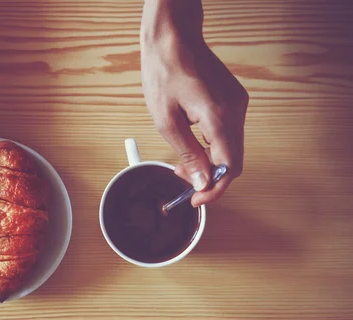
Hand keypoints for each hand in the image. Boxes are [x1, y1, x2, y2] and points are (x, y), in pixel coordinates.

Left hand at [140, 0, 247, 205]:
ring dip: (209, 161)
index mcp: (219, 117)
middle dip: (209, 177)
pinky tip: (191, 143)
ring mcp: (237, 103)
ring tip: (181, 162)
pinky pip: (227, 133)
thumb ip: (187, 153)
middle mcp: (235, 110)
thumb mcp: (166, 120)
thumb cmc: (164, 72)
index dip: (215, 190)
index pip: (229, 168)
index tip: (196, 200)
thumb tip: (202, 181)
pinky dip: (212, 146)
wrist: (173, 38)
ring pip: (230, 148)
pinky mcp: (232, 99)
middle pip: (232, 161)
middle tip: (181, 179)